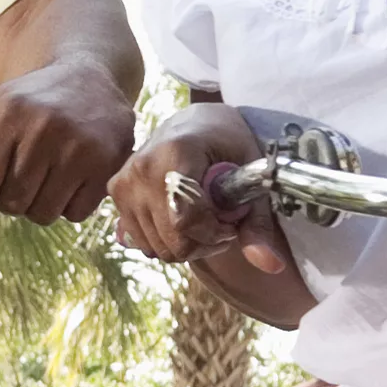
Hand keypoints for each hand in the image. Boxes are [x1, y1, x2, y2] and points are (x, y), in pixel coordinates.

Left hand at [0, 61, 135, 219]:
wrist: (87, 77)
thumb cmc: (28, 104)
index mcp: (9, 113)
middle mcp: (46, 127)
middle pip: (11, 203)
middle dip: (10, 197)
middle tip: (22, 173)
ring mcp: (81, 147)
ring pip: (42, 214)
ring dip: (39, 203)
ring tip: (47, 173)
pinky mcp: (109, 163)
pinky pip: (74, 214)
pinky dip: (69, 204)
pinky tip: (72, 174)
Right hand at [107, 104, 283, 276]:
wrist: (193, 121)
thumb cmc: (227, 141)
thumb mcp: (251, 174)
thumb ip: (258, 222)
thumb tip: (271, 265)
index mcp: (176, 153)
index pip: (186, 221)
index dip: (214, 234)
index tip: (232, 224)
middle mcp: (142, 168)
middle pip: (170, 240)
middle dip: (202, 244)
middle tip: (220, 225)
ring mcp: (124, 182)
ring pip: (155, 247)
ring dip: (184, 244)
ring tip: (201, 220)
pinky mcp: (115, 192)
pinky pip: (141, 241)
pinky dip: (164, 239)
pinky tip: (180, 219)